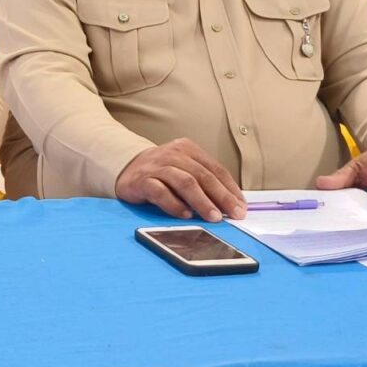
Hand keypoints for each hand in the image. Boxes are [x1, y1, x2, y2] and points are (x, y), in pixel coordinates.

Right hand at [115, 138, 246, 221]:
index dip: (231, 189)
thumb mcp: (184, 169)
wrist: (125, 168)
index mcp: (187, 149)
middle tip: (234, 214)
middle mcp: (172, 154)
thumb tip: (231, 204)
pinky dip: (174, 204)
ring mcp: (156, 167)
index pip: (215, 169)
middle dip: (221, 197)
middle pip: (202, 175)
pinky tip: (185, 215)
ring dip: (202, 201)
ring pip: (184, 182)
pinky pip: (160, 192)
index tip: (241, 207)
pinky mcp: (141, 180)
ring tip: (214, 217)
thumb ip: (204, 182)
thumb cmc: (162, 172)